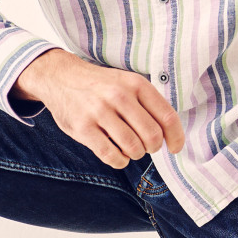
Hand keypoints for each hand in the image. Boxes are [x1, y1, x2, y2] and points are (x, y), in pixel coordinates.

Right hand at [10, 49, 184, 168]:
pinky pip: (111, 155)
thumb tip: (171, 133)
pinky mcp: (83, 127)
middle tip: (147, 146)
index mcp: (135, 83)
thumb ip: (147, 102)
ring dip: (135, 154)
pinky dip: (119, 160)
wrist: (61, 77)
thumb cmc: (101, 84)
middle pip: (152, 136)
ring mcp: (100, 111)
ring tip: (130, 148)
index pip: (167, 116)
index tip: (175, 148)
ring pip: (133, 148)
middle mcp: (119, 95)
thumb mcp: (126, 81)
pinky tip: (117, 154)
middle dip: (153, 147)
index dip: (176, 137)